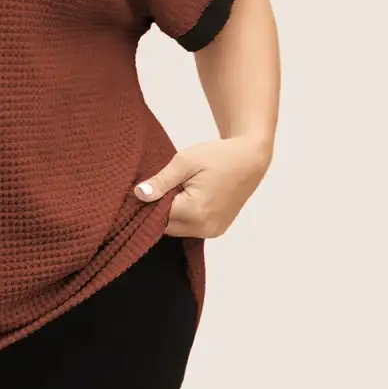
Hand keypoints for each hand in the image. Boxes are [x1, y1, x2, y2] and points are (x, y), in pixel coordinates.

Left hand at [133, 135, 270, 238]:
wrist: (249, 159)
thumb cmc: (218, 156)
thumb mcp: (185, 162)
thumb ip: (161, 181)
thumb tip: (138, 194)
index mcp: (195, 211)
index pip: (156, 216)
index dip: (147, 203)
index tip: (141, 189)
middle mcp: (204, 227)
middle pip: (166, 227)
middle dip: (158, 210)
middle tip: (159, 187)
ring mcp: (213, 231)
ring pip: (177, 229)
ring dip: (171, 214)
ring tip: (174, 191)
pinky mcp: (217, 230)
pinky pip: (190, 229)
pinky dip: (183, 218)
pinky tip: (184, 199)